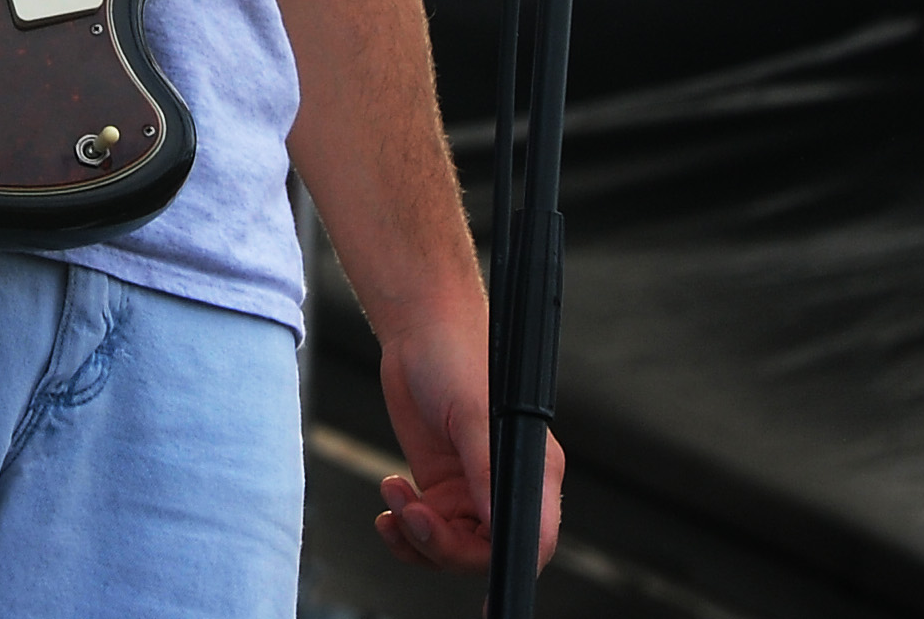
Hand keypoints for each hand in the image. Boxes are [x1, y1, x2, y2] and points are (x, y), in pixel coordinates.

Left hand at [371, 316, 560, 573]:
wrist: (419, 330)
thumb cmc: (456, 356)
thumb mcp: (473, 413)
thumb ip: (484, 469)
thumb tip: (491, 523)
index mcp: (533, 471)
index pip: (531, 541)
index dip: (509, 572)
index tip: (482, 598)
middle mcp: (506, 487)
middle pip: (483, 553)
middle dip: (442, 545)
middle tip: (410, 513)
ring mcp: (472, 489)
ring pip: (450, 548)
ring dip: (416, 537)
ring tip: (392, 497)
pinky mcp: (442, 485)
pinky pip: (427, 530)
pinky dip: (405, 528)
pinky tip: (390, 504)